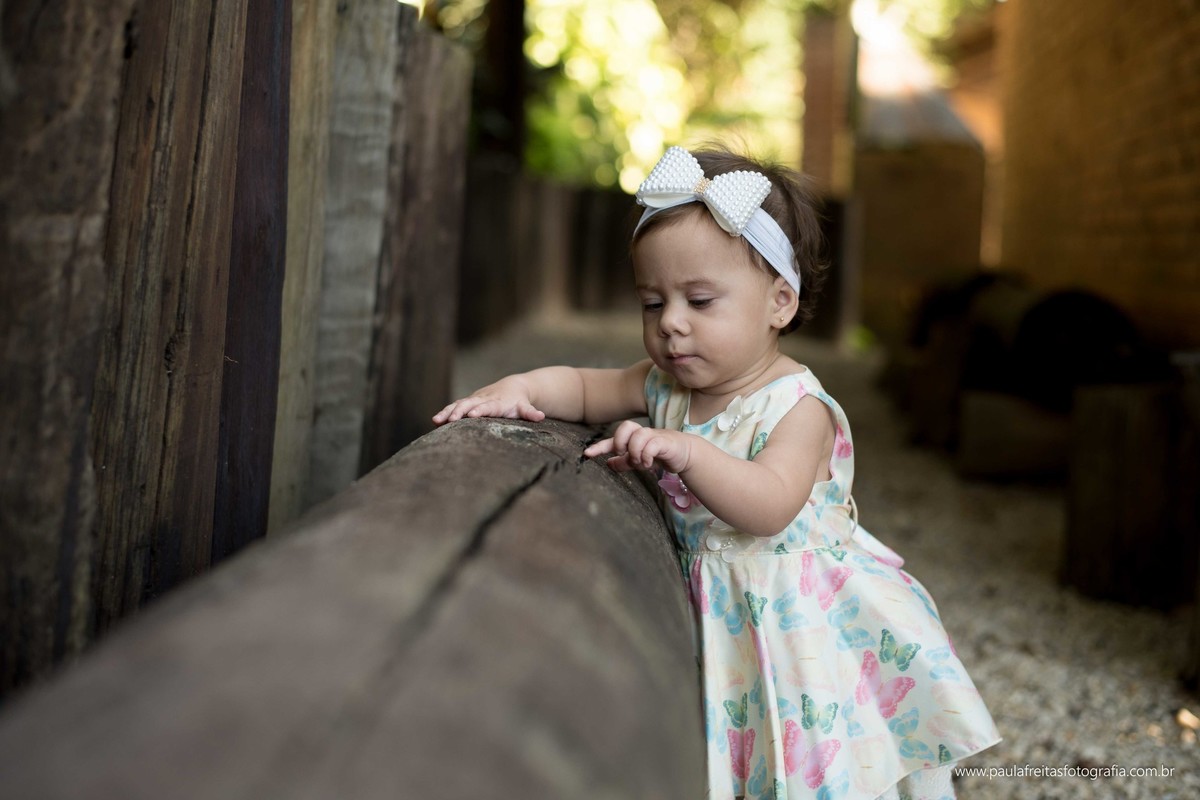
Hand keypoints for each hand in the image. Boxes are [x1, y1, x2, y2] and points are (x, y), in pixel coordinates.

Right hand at [432, 377, 546, 425]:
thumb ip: (530, 412)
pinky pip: (455, 406)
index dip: (479, 410)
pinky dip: (445, 412)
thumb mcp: (525, 407)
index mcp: (497, 402)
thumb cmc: (519, 401)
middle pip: (469, 404)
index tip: (471, 415)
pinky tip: (435, 422)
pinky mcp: (468, 402)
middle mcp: (483, 399)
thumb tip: (541, 416)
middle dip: (459, 411)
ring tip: (436, 421)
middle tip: (450, 420)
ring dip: (447, 412)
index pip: (487, 406)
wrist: (513, 387)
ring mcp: (474, 399)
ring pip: (459, 404)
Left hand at [583, 420, 692, 473]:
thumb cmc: (660, 454)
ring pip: (638, 436)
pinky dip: (646, 456)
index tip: (587, 454)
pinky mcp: (664, 442)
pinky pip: (651, 445)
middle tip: (624, 455)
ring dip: (635, 453)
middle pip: (625, 427)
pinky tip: (648, 464)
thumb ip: (624, 462)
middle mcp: (642, 434)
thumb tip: (608, 464)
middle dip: (620, 442)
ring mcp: (654, 436)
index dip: (599, 447)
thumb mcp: (638, 461)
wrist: (684, 454)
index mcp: (633, 438)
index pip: (613, 439)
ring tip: (640, 463)